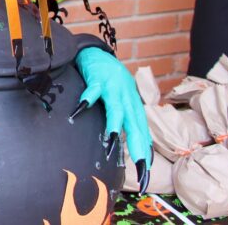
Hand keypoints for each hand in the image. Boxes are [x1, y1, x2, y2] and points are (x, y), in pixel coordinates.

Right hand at [71, 47, 151, 191]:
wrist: (98, 54)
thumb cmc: (111, 81)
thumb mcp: (123, 101)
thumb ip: (128, 122)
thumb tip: (135, 146)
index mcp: (133, 107)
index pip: (143, 133)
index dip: (145, 153)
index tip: (146, 174)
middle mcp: (127, 99)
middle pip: (135, 124)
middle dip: (138, 145)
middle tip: (140, 166)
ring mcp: (113, 88)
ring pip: (116, 108)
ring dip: (115, 123)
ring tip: (112, 139)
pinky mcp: (98, 79)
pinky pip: (92, 90)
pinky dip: (87, 99)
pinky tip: (81, 108)